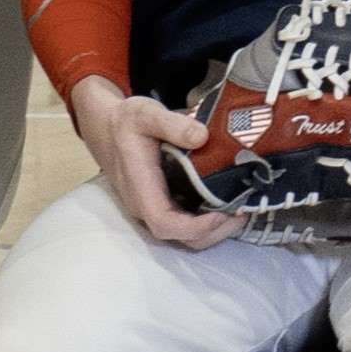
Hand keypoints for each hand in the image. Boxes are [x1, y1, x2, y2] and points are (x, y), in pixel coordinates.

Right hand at [79, 77, 245, 251]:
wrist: (107, 129)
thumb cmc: (127, 122)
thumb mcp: (146, 113)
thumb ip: (173, 124)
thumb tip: (202, 136)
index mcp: (140, 187)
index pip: (164, 223)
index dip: (195, 227)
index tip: (223, 214)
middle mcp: (144, 206)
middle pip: (178, 237)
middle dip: (213, 233)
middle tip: (243, 213)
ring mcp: (151, 209)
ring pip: (182, 237)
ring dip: (213, 232)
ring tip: (240, 212)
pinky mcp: (160, 205)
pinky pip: (183, 225)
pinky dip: (207, 224)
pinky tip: (227, 206)